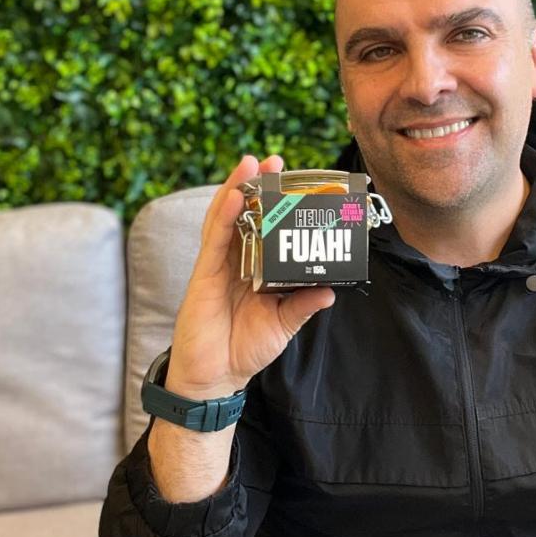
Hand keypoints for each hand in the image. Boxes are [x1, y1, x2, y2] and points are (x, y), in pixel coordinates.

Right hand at [166, 153, 335, 397]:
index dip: (277, 205)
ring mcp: (218, 265)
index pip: (267, 229)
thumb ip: (303, 305)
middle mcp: (236, 261)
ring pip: (226, 218)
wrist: (216, 377)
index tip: (295, 182)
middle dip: (258, 186)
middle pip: (246, 215)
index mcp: (256, 269)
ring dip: (237, 189)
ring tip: (251, 164)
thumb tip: (331, 290)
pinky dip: (224, 216)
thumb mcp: (283, 325)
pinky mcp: (204, 275)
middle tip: (274, 160)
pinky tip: (235, 197)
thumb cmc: (246, 349)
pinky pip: (214, 240)